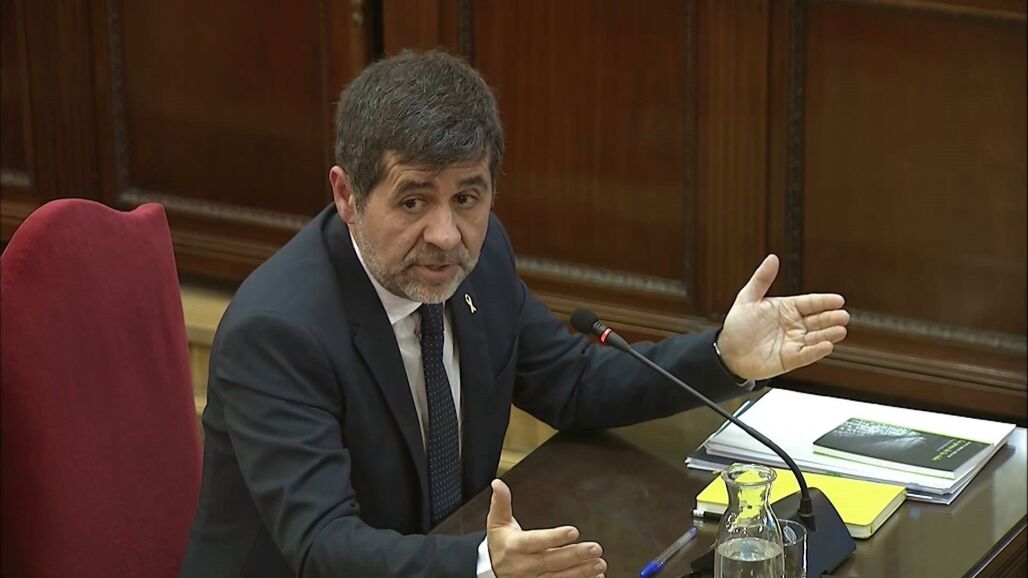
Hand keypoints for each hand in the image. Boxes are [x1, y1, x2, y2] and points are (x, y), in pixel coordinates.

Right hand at [487, 479, 606, 577]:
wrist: (491, 573)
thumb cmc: (500, 544)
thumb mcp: (497, 522)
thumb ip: (501, 502)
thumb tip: (498, 483)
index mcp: (514, 547)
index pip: (535, 542)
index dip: (554, 537)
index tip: (573, 531)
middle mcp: (524, 566)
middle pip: (552, 561)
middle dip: (575, 555)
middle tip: (595, 548)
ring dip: (581, 571)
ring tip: (599, 564)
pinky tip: (595, 577)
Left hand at [717, 254, 848, 380]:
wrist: (727, 352)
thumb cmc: (738, 325)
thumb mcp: (748, 298)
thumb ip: (762, 279)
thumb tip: (773, 258)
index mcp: (787, 308)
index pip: (810, 303)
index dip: (824, 302)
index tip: (838, 300)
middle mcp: (794, 325)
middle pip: (818, 320)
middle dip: (831, 318)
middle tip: (843, 316)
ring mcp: (794, 342)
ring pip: (816, 337)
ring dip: (829, 333)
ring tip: (841, 330)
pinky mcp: (790, 359)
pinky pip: (806, 354)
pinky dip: (817, 351)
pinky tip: (827, 345)